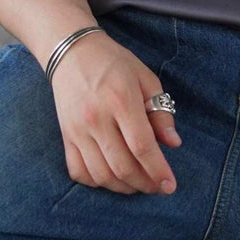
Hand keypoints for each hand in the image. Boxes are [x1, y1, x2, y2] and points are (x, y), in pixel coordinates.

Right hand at [49, 30, 181, 195]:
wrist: (72, 52)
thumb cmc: (114, 63)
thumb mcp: (145, 78)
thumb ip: (160, 112)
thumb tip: (173, 144)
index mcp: (121, 100)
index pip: (141, 146)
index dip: (158, 170)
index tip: (170, 185)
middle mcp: (96, 119)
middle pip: (122, 166)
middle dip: (145, 183)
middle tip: (158, 186)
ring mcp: (77, 130)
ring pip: (101, 174)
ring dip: (124, 187)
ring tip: (139, 184)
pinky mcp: (65, 136)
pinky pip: (79, 171)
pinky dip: (97, 183)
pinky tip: (112, 178)